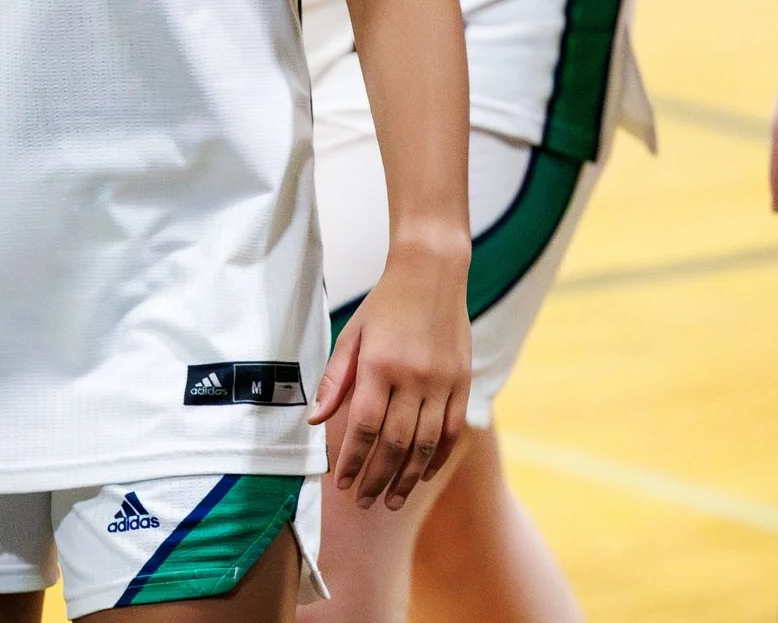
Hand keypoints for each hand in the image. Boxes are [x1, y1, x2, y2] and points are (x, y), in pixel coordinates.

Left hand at [311, 241, 469, 510]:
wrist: (432, 274)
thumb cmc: (384, 305)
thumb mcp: (351, 334)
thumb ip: (335, 379)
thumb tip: (313, 420)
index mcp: (380, 365)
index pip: (364, 426)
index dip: (352, 458)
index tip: (340, 482)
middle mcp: (414, 378)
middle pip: (395, 443)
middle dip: (377, 477)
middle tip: (363, 502)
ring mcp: (443, 383)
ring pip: (425, 444)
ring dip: (407, 477)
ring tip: (390, 500)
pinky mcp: (463, 384)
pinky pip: (452, 432)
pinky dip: (437, 458)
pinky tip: (422, 476)